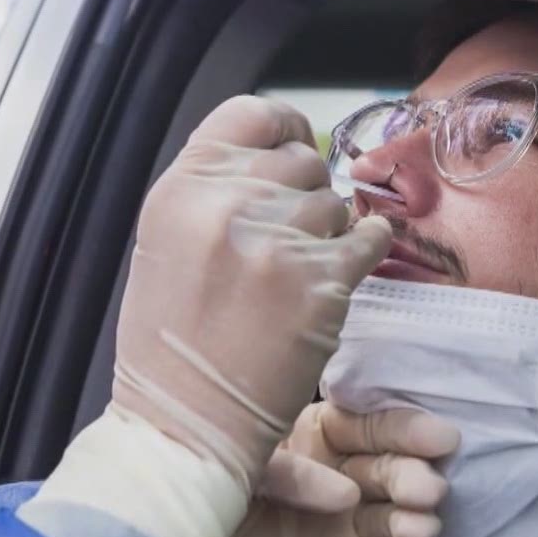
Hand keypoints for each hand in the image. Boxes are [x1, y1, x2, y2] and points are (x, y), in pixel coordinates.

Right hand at [111, 95, 391, 485]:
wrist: (186, 422)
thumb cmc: (172, 344)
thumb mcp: (168, 243)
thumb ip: (213, 192)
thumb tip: (277, 154)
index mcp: (181, 189)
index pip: (250, 114)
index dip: (284, 126)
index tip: (296, 143)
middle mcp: (227, 204)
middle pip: (301, 160)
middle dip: (305, 193)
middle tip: (293, 236)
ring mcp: (277, 242)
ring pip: (335, 203)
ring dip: (330, 231)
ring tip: (302, 270)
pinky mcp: (322, 282)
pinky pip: (369, 238)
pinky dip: (368, 248)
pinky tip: (349, 265)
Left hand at [180, 403, 460, 536]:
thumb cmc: (194, 494)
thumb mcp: (234, 463)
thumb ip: (290, 473)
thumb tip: (345, 493)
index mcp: (320, 437)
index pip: (373, 427)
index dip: (408, 432)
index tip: (440, 438)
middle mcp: (342, 481)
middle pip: (391, 474)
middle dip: (413, 480)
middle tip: (426, 492)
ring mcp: (345, 533)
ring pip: (393, 524)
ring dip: (412, 526)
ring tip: (416, 531)